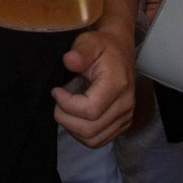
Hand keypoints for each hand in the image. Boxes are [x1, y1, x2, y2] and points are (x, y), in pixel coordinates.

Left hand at [54, 28, 135, 146]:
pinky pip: (99, 140)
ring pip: (93, 139)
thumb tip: (69, 61)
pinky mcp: (123, 124)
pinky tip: (75, 118)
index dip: (68, 105)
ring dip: (72, 129)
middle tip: (56, 103)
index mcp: (117, 84)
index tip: (56, 91)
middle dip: (65, 119)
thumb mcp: (90, 42)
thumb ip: (80, 52)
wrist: (120, 51)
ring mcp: (126, 116)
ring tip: (64, 111)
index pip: (90, 109)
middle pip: (90, 129)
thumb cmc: (103, 47)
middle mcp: (125, 104)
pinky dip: (82, 134)